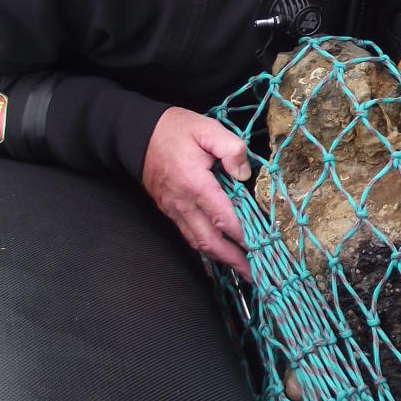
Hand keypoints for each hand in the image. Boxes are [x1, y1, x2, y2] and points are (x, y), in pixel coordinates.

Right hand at [141, 106, 252, 273]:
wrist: (138, 135)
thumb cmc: (175, 130)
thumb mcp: (207, 129)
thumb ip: (231, 148)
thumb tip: (244, 174)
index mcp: (195, 184)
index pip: (223, 218)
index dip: (243, 235)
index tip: (263, 246)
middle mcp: (183, 203)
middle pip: (210, 241)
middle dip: (234, 259)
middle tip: (255, 272)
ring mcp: (174, 210)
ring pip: (198, 243)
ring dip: (221, 258)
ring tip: (243, 268)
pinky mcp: (170, 210)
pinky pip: (189, 235)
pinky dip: (207, 248)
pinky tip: (221, 251)